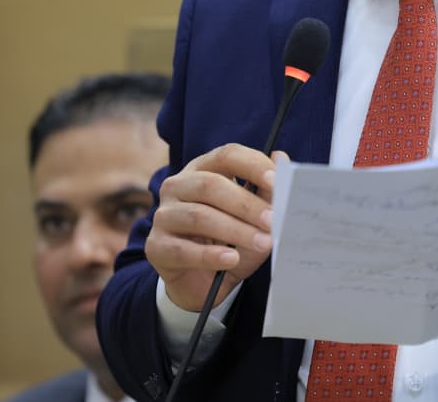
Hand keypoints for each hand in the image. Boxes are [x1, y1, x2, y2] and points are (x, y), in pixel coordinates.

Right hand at [145, 144, 284, 311]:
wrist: (204, 283)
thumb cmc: (231, 241)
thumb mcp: (255, 218)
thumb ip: (267, 191)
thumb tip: (282, 158)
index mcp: (202, 169)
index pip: (226, 156)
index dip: (252, 165)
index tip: (276, 181)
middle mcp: (178, 186)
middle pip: (211, 185)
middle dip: (246, 204)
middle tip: (273, 221)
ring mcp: (164, 215)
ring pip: (199, 216)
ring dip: (235, 230)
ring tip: (262, 243)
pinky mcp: (156, 246)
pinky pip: (183, 249)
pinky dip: (211, 255)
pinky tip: (231, 258)